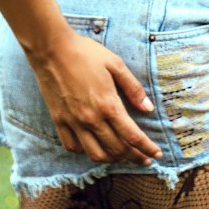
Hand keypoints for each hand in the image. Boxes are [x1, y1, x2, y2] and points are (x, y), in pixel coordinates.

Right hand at [30, 30, 161, 166]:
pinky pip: (72, 146)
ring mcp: (73, 122)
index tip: (157, 154)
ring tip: (121, 156)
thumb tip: (148, 108)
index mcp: (108, 104)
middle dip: (134, 157)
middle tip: (144, 159)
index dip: (147, 148)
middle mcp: (91, 118)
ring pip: (95, 154)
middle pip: (117, 149)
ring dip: (111, 159)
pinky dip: (85, 152)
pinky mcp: (59, 121)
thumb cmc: (85, 53)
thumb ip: (133, 88)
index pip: (133, 136)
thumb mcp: (115, 64)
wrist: (51, 49)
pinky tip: (93, 147)